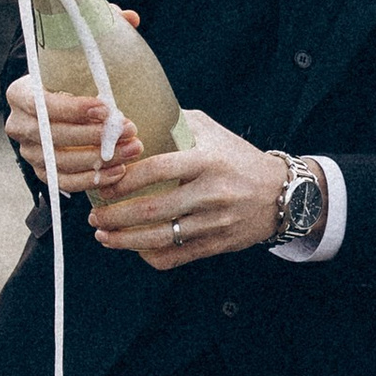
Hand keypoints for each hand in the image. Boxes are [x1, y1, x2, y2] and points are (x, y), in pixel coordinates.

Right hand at [4, 8, 143, 190]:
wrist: (61, 106)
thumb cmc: (72, 75)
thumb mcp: (80, 50)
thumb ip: (100, 29)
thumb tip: (130, 17)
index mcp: (20, 93)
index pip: (40, 103)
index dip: (72, 108)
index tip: (106, 107)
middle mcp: (18, 124)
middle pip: (53, 136)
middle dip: (95, 136)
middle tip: (130, 129)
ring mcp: (30, 152)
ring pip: (61, 162)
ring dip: (100, 159)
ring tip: (133, 149)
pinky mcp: (43, 172)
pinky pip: (64, 183)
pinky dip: (92, 181)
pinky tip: (118, 172)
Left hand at [92, 109, 286, 270]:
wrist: (282, 193)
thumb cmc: (238, 158)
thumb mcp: (212, 132)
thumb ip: (174, 123)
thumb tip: (131, 118)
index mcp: (207, 160)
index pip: (157, 169)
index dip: (124, 179)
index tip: (102, 183)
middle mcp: (212, 193)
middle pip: (152, 210)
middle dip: (115, 216)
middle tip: (94, 217)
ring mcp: (215, 222)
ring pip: (161, 238)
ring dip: (125, 241)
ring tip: (104, 236)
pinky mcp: (218, 244)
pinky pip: (177, 257)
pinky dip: (151, 256)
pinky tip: (135, 249)